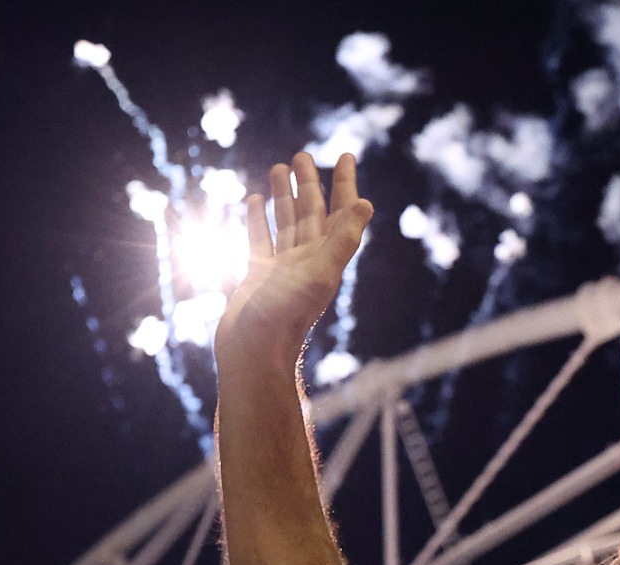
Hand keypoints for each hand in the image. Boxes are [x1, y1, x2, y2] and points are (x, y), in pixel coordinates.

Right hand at [215, 152, 372, 374]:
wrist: (253, 353)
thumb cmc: (284, 316)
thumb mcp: (316, 274)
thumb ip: (341, 241)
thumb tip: (366, 204)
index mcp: (326, 257)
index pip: (340, 212)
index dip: (345, 184)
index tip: (345, 155)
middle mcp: (307, 261)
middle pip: (312, 213)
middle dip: (310, 184)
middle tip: (303, 155)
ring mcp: (282, 269)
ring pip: (285, 223)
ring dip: (284, 196)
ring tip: (279, 167)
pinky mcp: (258, 277)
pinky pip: (260, 241)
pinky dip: (259, 220)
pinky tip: (255, 201)